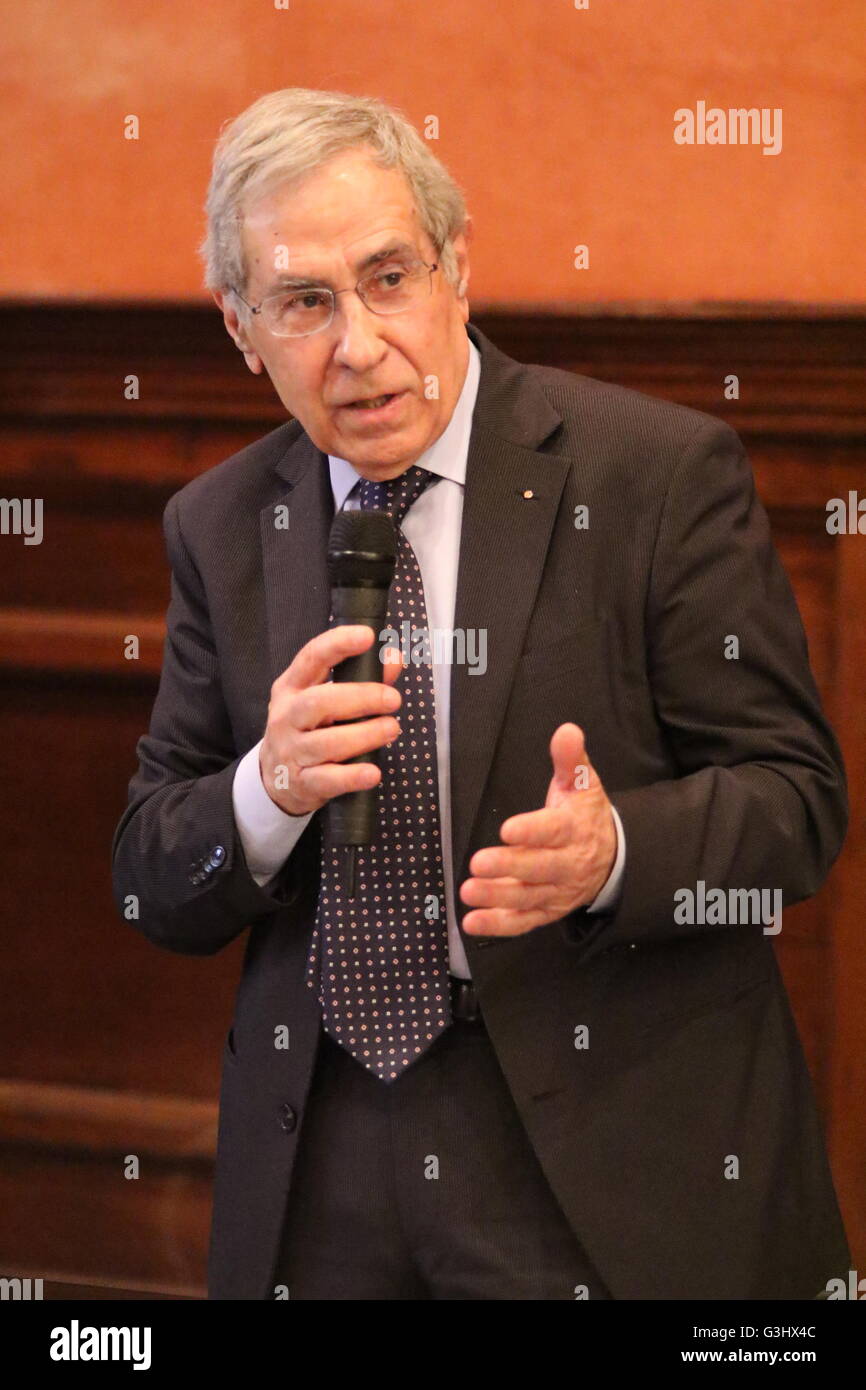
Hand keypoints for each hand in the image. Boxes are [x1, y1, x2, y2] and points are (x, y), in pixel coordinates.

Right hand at [259, 626, 403, 815]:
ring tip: (391, 728)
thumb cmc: (307, 729)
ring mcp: (292, 750)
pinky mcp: (302, 782)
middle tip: (392, 699)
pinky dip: (352, 776)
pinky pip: (328, 779)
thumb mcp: (323, 698)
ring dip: (365, 734)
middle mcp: (287, 716)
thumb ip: (361, 677)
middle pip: (320, 702)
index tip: (367, 637)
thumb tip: (392, 658)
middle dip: (362, 698)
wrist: (275, 778)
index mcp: (292, 687)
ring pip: (327, 742)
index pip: (311, 658)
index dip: (338, 645)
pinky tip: (372, 772)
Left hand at [459, 723, 615, 936]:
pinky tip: (472, 922)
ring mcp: (557, 892)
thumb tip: (567, 730)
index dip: (532, 831)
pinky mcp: (546, 911)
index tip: (507, 828)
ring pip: (528, 898)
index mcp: (575, 829)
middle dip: (509, 867)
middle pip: (539, 868)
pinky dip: (499, 925)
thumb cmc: (586, 816)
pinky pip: (523, 922)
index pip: (554, 831)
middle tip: (477, 863)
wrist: (614, 859)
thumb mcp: (582, 784)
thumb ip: (570, 760)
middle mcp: (567, 864)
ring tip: (468, 891)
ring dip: (497, 897)